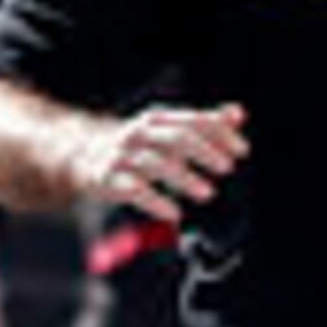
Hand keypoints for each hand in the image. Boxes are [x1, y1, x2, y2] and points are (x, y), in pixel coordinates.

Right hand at [71, 103, 247, 217]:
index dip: (220, 133)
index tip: (242, 151)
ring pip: (156, 163)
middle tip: (227, 168)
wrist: (84, 153)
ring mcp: (123, 155)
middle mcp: (139, 133)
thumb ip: (203, 123)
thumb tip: (238, 114)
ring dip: (184, 177)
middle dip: (204, 152)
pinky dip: (155, 201)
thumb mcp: (168, 129)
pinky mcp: (108, 178)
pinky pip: (133, 189)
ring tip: (208, 193)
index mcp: (158, 118)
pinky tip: (174, 213)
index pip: (193, 121)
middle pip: (175, 138)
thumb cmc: (138, 144)